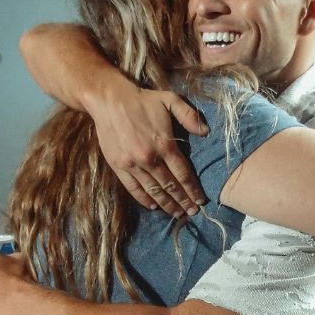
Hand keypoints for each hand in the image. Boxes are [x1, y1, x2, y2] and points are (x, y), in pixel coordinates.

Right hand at [87, 85, 208, 216]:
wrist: (109, 100)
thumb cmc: (142, 100)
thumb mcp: (170, 100)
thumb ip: (189, 115)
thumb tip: (205, 132)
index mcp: (164, 144)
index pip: (183, 173)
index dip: (193, 189)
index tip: (200, 201)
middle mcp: (150, 158)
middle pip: (170, 186)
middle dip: (183, 201)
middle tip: (192, 212)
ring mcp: (133, 164)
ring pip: (153, 190)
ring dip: (166, 204)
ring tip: (177, 213)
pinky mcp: (118, 166)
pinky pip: (133, 188)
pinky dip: (144, 199)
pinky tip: (153, 206)